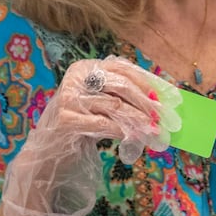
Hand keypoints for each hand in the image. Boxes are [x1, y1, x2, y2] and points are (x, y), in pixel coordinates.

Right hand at [0, 57, 169, 215]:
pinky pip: (103, 124)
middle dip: (146, 103)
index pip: (123, 68)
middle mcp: (76, 78)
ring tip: (153, 129)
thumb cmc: (81, 123)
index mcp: (85, 67)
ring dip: (139, 120)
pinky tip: (134, 137)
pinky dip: (122, 131)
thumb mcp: (101, 104)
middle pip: (121, 86)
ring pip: (115, 105)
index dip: (146, 82)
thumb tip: (159, 100)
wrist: (50, 148)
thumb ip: (122, 97)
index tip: (164, 97)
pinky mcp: (66, 120)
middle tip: (163, 117)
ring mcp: (69, 98)